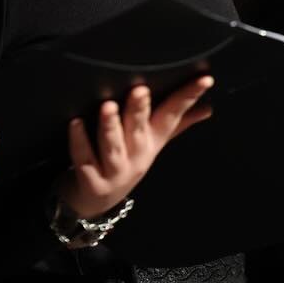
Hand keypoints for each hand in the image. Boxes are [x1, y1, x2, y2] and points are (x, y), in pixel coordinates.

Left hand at [58, 78, 213, 219]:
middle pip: (139, 129)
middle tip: (140, 90)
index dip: (189, 96)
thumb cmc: (125, 163)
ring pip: (113, 145)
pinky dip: (79, 141)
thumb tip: (208, 107)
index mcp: (153, 141)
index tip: (205, 79)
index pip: (174, 115)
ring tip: (108, 106)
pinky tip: (75, 123)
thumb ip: (179, 122)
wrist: (95, 203)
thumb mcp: (154, 143)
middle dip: (140, 110)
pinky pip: (84, 158)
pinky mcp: (91, 180)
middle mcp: (137, 155)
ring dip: (110, 126)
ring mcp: (114, 170)